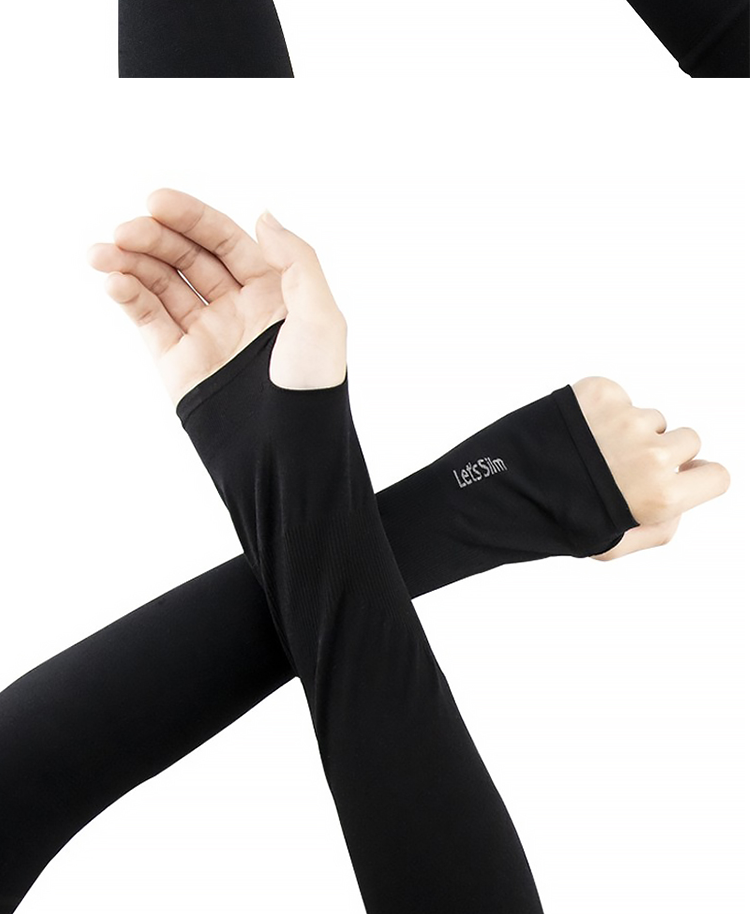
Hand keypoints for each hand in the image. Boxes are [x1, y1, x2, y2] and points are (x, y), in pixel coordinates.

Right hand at [88, 189, 346, 404]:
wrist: (287, 452)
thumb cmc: (313, 386)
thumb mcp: (322, 317)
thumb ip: (297, 260)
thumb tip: (261, 216)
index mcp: (272, 290)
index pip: (225, 240)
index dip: (191, 217)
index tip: (156, 200)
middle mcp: (237, 306)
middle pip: (187, 256)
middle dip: (154, 238)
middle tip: (125, 230)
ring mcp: (206, 332)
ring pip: (161, 284)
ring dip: (130, 263)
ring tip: (102, 252)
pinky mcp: (179, 361)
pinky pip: (149, 319)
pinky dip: (128, 296)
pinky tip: (113, 281)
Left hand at [571, 377, 729, 559]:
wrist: (500, 486)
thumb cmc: (554, 521)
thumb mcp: (611, 546)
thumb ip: (660, 529)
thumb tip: (683, 499)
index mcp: (660, 496)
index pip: (717, 475)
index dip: (698, 478)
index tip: (681, 479)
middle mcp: (650, 454)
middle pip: (686, 440)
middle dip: (662, 452)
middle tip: (620, 468)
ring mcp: (626, 419)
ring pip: (650, 418)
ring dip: (628, 431)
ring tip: (586, 452)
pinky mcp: (600, 393)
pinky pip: (620, 398)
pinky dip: (601, 411)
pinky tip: (573, 433)